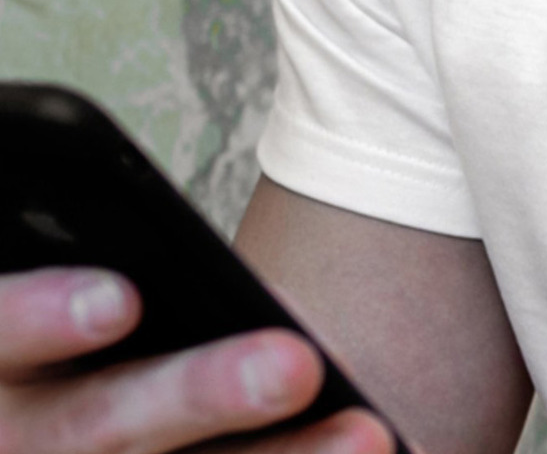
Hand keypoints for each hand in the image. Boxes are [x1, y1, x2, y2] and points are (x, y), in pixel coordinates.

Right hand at [0, 267, 393, 452]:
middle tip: (294, 364)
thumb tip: (155, 252)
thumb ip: (86, 285)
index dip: (46, 317)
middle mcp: (22, 438)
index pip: (2, 331)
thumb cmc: (59, 338)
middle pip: (101, 427)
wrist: (50, 421)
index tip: (123, 298)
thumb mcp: (48, 306)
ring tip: (368, 435)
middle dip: (201, 395)